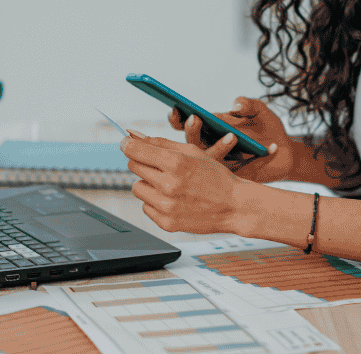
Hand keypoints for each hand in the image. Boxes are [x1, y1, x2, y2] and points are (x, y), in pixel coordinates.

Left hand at [121, 132, 248, 234]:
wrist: (234, 206)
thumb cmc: (215, 176)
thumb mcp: (193, 152)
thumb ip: (161, 143)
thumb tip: (133, 136)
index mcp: (176, 163)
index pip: (135, 150)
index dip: (128, 144)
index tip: (126, 143)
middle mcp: (169, 185)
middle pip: (133, 166)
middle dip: (142, 162)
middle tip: (160, 166)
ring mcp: (167, 206)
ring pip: (136, 188)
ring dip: (148, 184)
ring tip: (169, 185)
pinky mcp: (166, 223)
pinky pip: (145, 207)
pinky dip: (155, 202)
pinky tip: (174, 200)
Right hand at [168, 96, 298, 183]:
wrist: (284, 149)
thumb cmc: (266, 126)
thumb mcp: (259, 110)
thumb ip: (248, 104)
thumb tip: (235, 106)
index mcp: (212, 129)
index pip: (187, 124)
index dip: (177, 118)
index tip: (175, 108)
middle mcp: (212, 147)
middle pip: (192, 144)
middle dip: (191, 131)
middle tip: (195, 119)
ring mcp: (224, 163)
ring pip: (211, 161)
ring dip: (219, 148)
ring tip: (233, 136)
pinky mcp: (239, 177)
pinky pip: (242, 170)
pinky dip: (259, 159)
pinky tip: (272, 147)